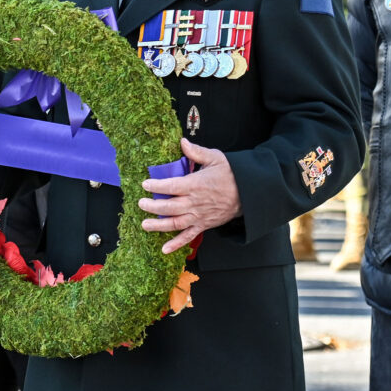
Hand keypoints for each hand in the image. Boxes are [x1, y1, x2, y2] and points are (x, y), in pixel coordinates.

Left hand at [137, 137, 240, 254]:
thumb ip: (197, 152)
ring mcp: (198, 216)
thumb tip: (182, 142)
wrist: (249, 193)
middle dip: (152, 206)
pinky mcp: (203, 225)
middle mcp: (195, 202)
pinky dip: (176, 244)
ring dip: (159, 225)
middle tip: (140, 203)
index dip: (156, 186)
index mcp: (196, 185)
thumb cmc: (232, 175)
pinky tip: (164, 249)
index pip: (171, 186)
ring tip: (144, 224)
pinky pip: (188, 237)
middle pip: (169, 206)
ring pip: (175, 223)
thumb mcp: (216, 158)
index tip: (145, 184)